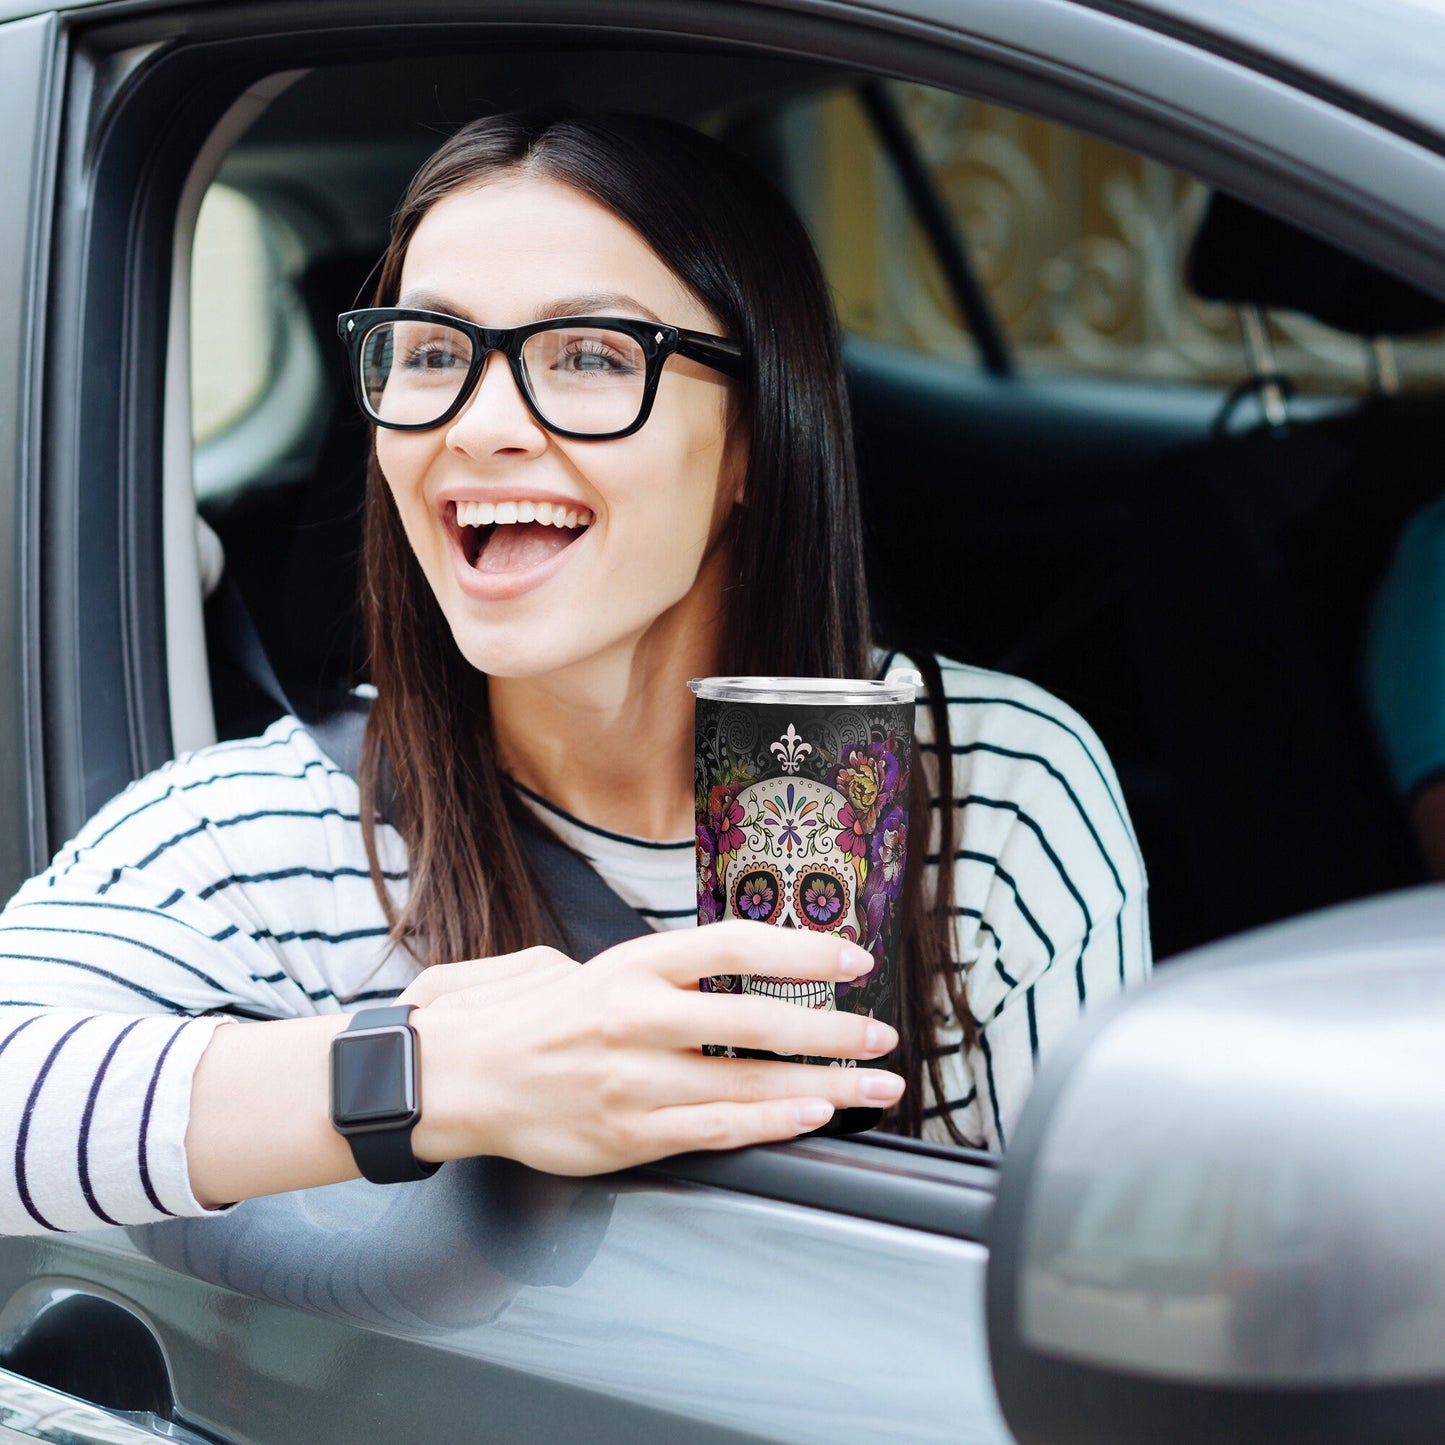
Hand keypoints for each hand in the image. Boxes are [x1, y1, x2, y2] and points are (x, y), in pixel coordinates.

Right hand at [403, 921, 902, 1174]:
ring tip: (875, 1087)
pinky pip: (714, 1130)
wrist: (450, 1079)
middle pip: (758, 1021)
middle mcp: (639, 1019)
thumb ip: (638, 973)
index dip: (801, 949)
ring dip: (824, 1085)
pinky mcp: (628, 1135)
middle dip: (834, 1031)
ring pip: (749, 1085)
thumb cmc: (513, 1018)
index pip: (734, 947)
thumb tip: (697, 976)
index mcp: (629, 967)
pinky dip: (770, 1124)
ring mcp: (635, 1083)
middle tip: (883, 1036)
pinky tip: (811, 1115)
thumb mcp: (570, 964)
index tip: (854, 956)